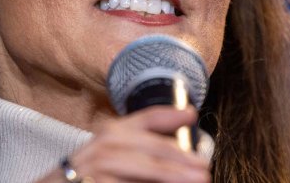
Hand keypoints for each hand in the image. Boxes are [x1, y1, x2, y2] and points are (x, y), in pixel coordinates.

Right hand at [37, 106, 210, 182]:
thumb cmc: (86, 175)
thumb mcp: (110, 155)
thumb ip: (142, 152)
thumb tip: (183, 160)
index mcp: (112, 134)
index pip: (145, 119)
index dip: (170, 114)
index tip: (191, 114)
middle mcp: (104, 146)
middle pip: (149, 147)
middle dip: (179, 158)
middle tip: (203, 167)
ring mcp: (96, 167)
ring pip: (141, 167)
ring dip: (170, 174)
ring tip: (196, 180)